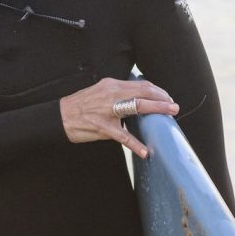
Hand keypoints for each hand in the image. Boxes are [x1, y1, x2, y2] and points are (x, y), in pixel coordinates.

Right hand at [59, 77, 178, 158]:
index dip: (157, 91)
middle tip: (174, 106)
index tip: (167, 97)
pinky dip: (135, 144)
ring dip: (157, 110)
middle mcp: (111, 93)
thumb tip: (138, 99)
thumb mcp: (100, 92)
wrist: (60, 116)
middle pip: (143, 92)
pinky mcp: (102, 126)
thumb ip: (118, 94)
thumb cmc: (81, 106)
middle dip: (162, 99)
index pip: (140, 84)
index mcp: (111, 85)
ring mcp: (107, 110)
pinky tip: (145, 151)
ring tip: (169, 117)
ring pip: (137, 107)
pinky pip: (123, 136)